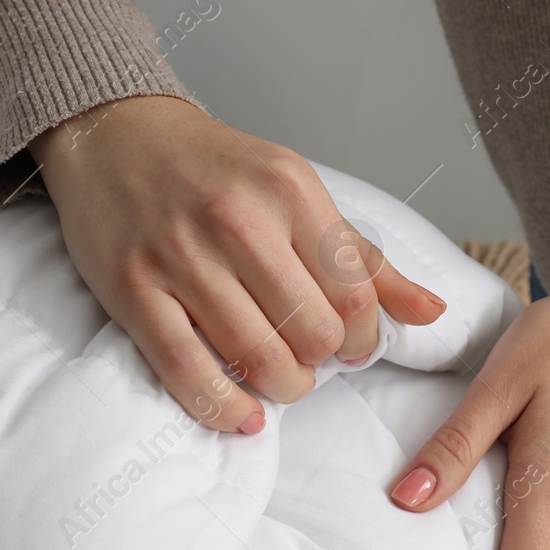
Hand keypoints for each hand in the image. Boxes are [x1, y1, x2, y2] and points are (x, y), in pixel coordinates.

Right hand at [30, 95, 446, 431]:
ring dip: (282, 388)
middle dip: (322, 363)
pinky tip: (245, 415)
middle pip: (311, 333)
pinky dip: (223, 408)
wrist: (116, 134)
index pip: (354, 294)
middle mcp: (238, 220)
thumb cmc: (217, 171)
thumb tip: (433, 313)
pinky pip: (187, 371)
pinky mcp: (133, 289)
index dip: (364, 338)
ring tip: (282, 381)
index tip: (353, 346)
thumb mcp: (299, 195)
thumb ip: (365, 260)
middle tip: (311, 360)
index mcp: (290, 192)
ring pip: (257, 358)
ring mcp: (181, 256)